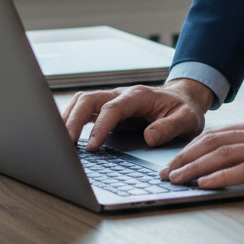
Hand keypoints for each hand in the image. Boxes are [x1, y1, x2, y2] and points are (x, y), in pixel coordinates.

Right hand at [62, 78, 214, 150]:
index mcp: (139, 96)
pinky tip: (63, 138)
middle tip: (61, 145)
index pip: (112, 108)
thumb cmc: (184, 111)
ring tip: (56, 143)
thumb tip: (149, 137)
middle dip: (73, 120)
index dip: (100, 127)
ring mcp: (112, 102)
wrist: (184, 101)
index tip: (92, 148)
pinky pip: (84, 111)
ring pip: (81, 102)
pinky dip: (70, 121)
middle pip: (88, 99)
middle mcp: (121, 95)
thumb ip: (170, 127)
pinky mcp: (107, 111)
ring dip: (67, 119)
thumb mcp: (187, 120)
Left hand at [160, 117, 243, 191]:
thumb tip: (233, 158)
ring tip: (176, 179)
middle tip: (165, 172)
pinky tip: (206, 183)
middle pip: (214, 142)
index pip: (218, 134)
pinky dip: (221, 175)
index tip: (174, 161)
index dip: (192, 148)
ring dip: (195, 168)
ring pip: (224, 154)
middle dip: (185, 158)